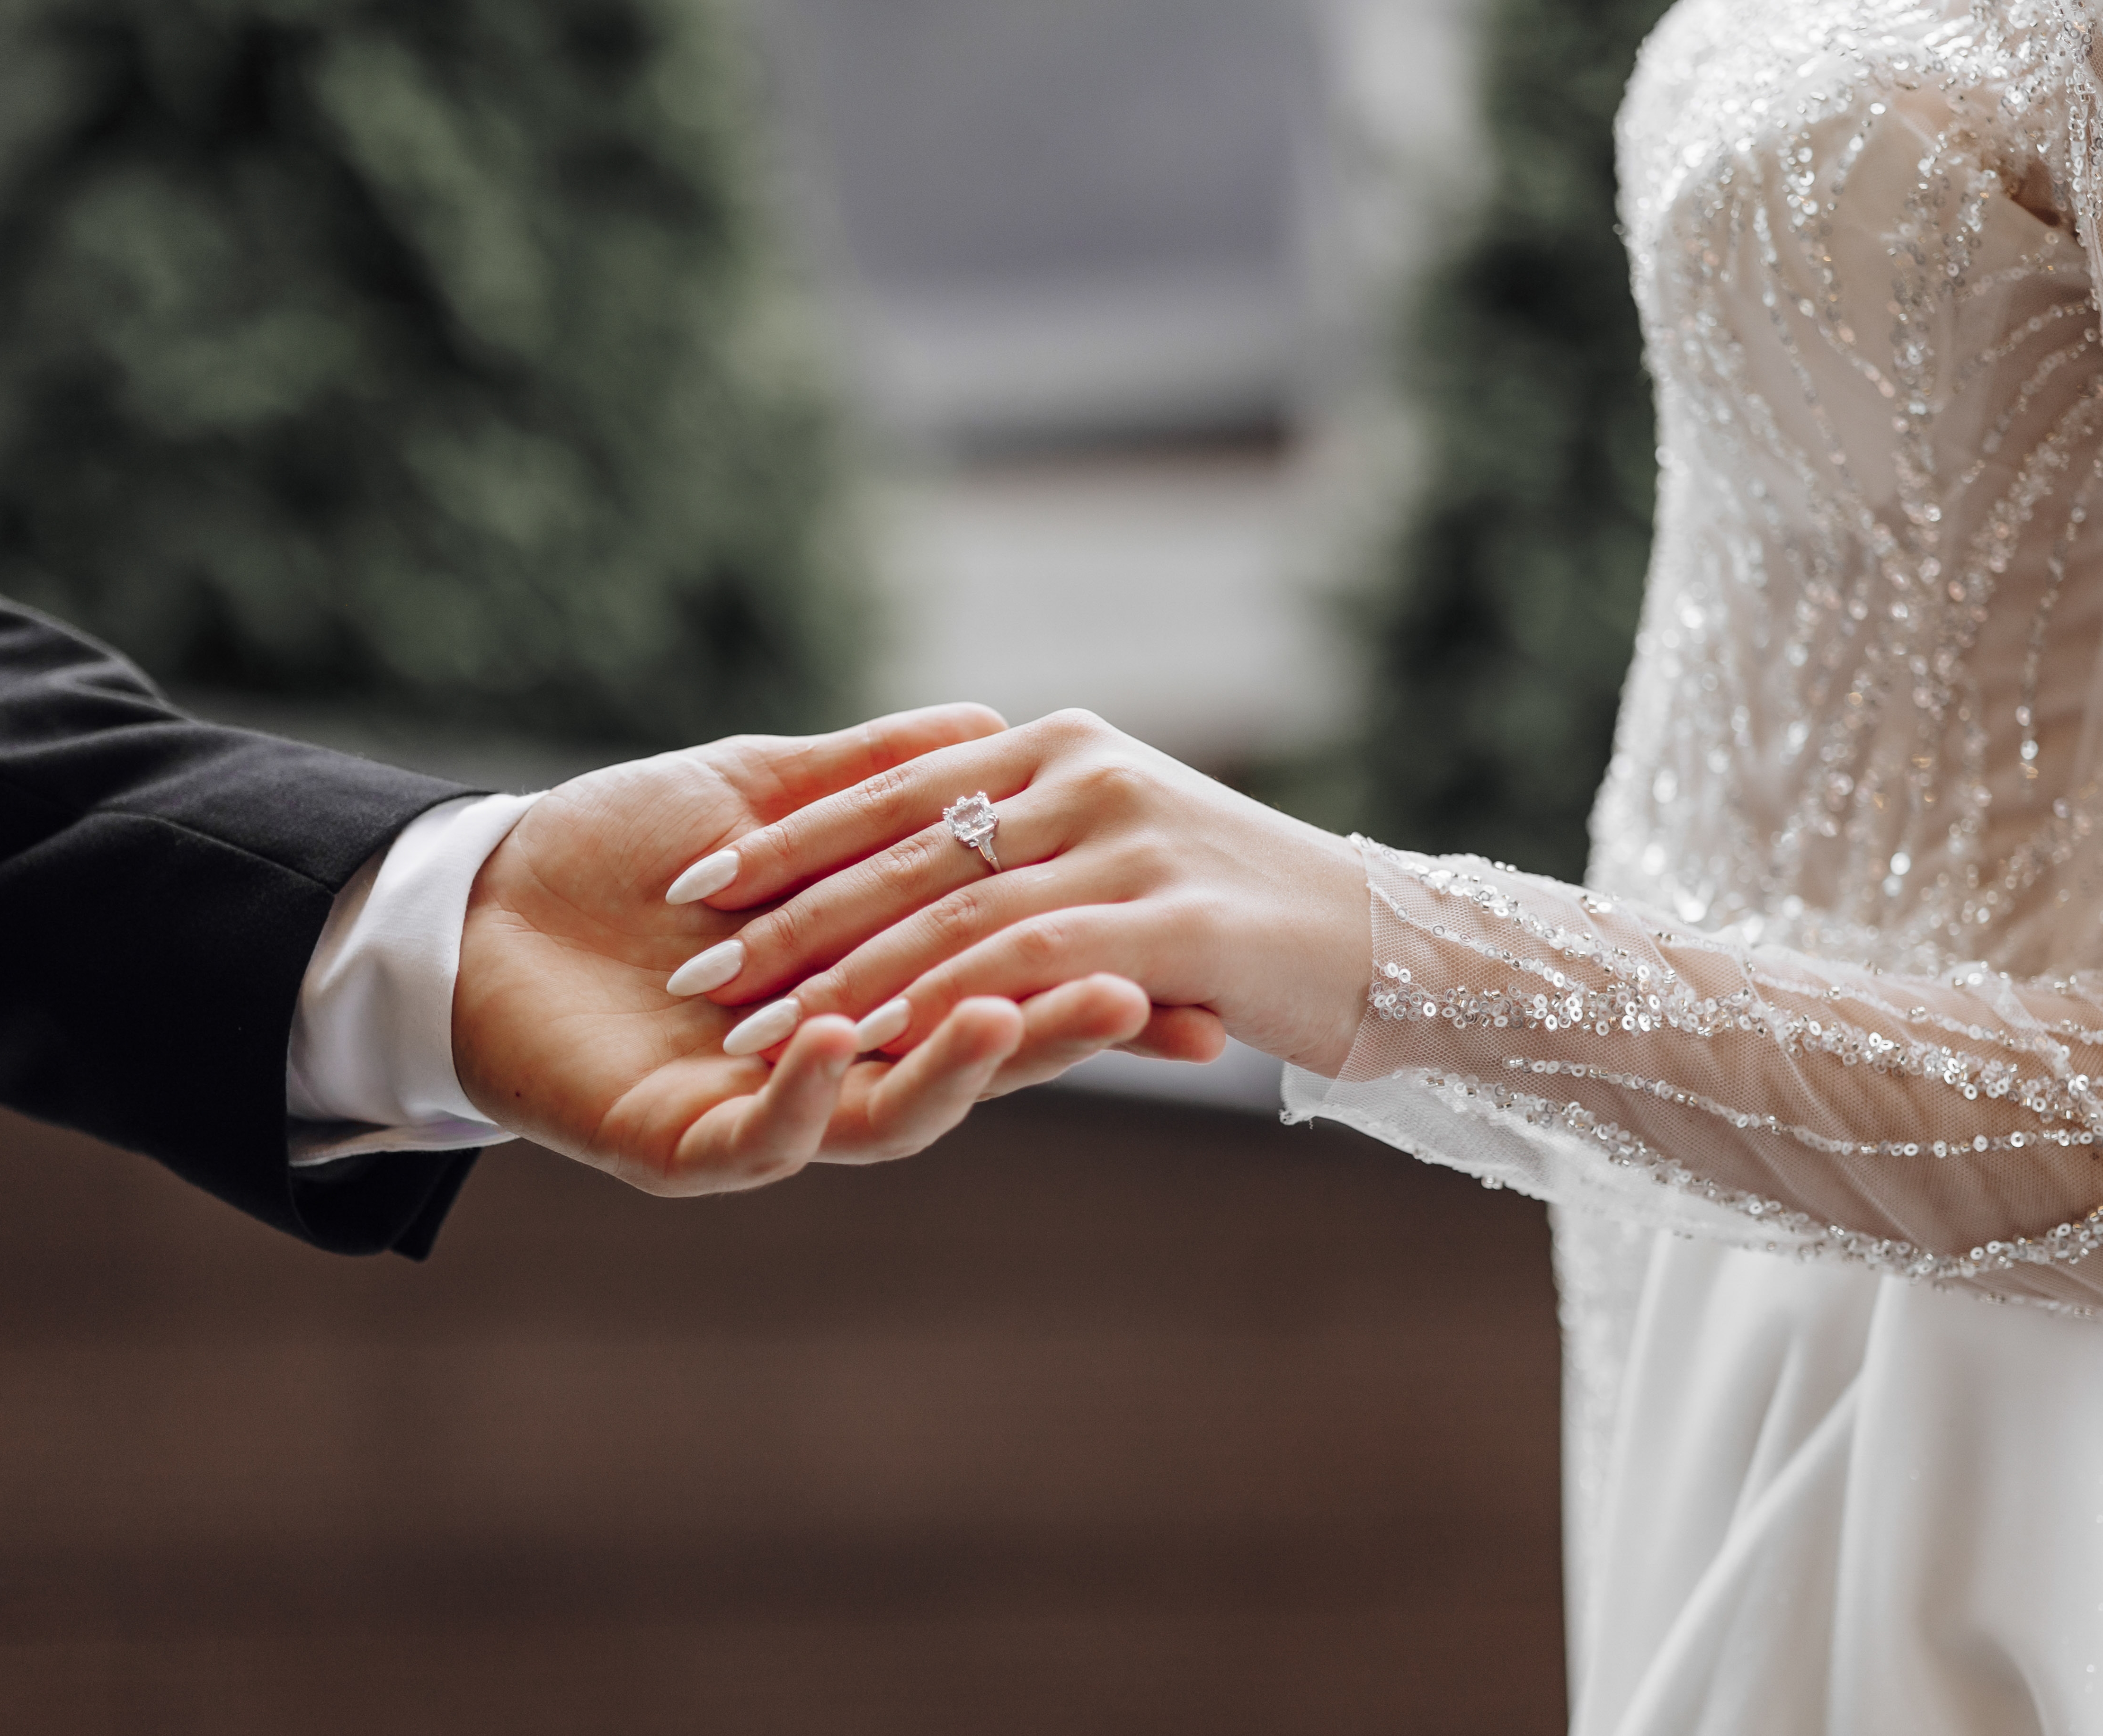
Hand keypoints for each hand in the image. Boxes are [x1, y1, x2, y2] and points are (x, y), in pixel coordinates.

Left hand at [449, 704, 1170, 1194]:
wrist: (472, 904)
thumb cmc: (616, 845)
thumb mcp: (763, 785)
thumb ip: (874, 776)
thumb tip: (990, 729)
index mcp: (870, 986)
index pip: (1003, 973)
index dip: (1090, 978)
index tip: (1192, 968)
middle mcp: (834, 1055)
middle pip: (967, 1050)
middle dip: (1053, 1032)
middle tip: (1145, 1007)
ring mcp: (767, 1108)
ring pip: (885, 1107)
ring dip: (945, 1068)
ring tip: (1009, 1022)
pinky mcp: (688, 1148)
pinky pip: (766, 1134)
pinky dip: (805, 1088)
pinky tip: (836, 1037)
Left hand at [649, 709, 1372, 1074]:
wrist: (1411, 947)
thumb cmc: (1261, 906)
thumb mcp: (1125, 850)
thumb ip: (1032, 838)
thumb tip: (924, 860)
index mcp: (1062, 751)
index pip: (896, 791)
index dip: (791, 836)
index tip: (694, 878)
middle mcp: (1086, 778)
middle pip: (904, 848)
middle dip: (789, 912)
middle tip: (691, 963)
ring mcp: (1129, 846)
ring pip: (952, 911)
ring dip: (843, 971)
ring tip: (746, 1019)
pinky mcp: (1170, 926)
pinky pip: (1026, 964)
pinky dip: (939, 1003)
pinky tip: (863, 1042)